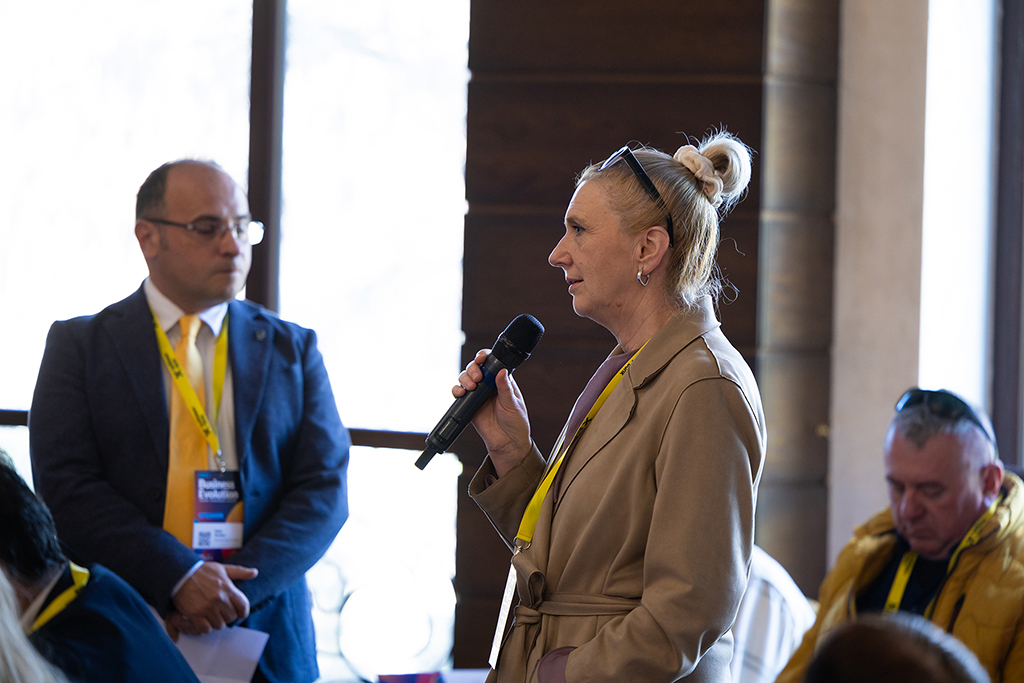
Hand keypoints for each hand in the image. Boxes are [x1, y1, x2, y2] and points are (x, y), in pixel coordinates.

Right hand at [170, 562, 258, 634]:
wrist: (180, 574)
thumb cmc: (201, 571)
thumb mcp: (222, 569)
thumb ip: (240, 572)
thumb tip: (255, 572)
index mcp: (228, 588)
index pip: (243, 606)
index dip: (243, 613)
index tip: (240, 615)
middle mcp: (219, 599)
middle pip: (231, 617)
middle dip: (228, 616)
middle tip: (222, 613)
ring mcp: (207, 607)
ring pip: (219, 625)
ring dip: (216, 622)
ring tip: (212, 616)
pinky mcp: (195, 614)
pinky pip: (206, 629)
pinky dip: (205, 627)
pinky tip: (203, 621)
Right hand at [455, 349, 531, 476]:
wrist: (507, 443)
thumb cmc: (515, 423)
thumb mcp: (513, 404)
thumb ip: (505, 388)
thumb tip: (502, 371)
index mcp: (502, 381)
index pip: (492, 363)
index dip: (484, 357)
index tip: (481, 358)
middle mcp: (489, 385)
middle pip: (475, 368)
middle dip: (473, 368)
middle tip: (477, 378)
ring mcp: (478, 395)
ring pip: (466, 378)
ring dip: (465, 378)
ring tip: (471, 387)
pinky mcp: (469, 405)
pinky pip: (459, 394)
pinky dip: (457, 390)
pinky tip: (461, 393)